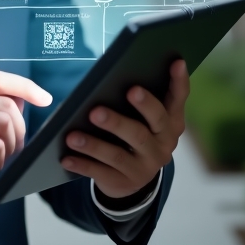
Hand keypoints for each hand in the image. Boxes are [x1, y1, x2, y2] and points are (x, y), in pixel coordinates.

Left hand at [60, 60, 188, 198]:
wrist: (134, 176)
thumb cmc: (136, 130)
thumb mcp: (144, 116)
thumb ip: (139, 98)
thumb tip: (115, 73)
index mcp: (170, 123)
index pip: (177, 100)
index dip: (178, 81)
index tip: (175, 62)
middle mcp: (162, 146)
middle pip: (142, 132)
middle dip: (118, 122)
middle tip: (96, 109)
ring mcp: (145, 167)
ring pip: (117, 155)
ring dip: (93, 145)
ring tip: (71, 135)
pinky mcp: (124, 183)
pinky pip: (101, 173)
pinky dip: (83, 165)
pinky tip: (66, 157)